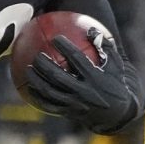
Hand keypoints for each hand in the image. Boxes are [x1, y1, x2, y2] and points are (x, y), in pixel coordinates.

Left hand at [23, 34, 140, 134]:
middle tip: (37, 55)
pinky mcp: (68, 112)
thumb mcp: (115, 64)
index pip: (77, 60)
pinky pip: (49, 105)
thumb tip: (90, 29)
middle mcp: (84, 91)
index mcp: (95, 77)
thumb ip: (104, 46)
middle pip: (59, 77)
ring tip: (27, 69)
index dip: (66, 48)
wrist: (116, 114)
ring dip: (37, 80)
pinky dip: (37, 96)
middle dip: (45, 65)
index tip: (55, 38)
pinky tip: (28, 87)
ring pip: (50, 92)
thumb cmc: (114, 83)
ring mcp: (75, 104)